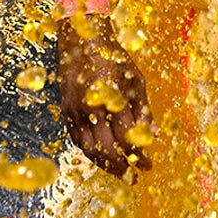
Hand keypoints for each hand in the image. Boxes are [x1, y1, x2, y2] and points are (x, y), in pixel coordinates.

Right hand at [57, 14, 152, 176]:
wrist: (81, 41)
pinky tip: (102, 157)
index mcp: (113, 99)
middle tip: (134, 176)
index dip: (138, 156)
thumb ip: (143, 109)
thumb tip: (152, 134)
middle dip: (122, 167)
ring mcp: (75, 111)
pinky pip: (77, 140)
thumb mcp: (135, 80)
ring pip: (89, 150)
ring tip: (119, 172)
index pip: (127, 138)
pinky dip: (90, 153)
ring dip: (105, 165)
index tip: (147, 165)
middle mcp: (92, 108)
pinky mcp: (66, 111)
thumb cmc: (113, 58)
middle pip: (106, 150)